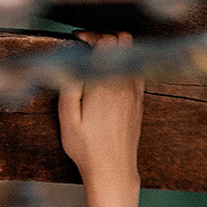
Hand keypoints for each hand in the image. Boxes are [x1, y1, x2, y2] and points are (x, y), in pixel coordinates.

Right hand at [57, 34, 143, 192]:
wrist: (113, 171)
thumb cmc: (87, 148)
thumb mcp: (67, 120)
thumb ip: (68, 86)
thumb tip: (69, 60)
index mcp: (105, 84)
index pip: (105, 40)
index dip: (90, 35)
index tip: (76, 41)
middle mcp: (124, 82)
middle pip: (122, 40)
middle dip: (103, 37)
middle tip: (86, 47)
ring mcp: (135, 90)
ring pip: (132, 53)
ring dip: (114, 50)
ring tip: (96, 60)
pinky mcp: (139, 100)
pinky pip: (136, 68)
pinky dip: (123, 64)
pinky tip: (109, 75)